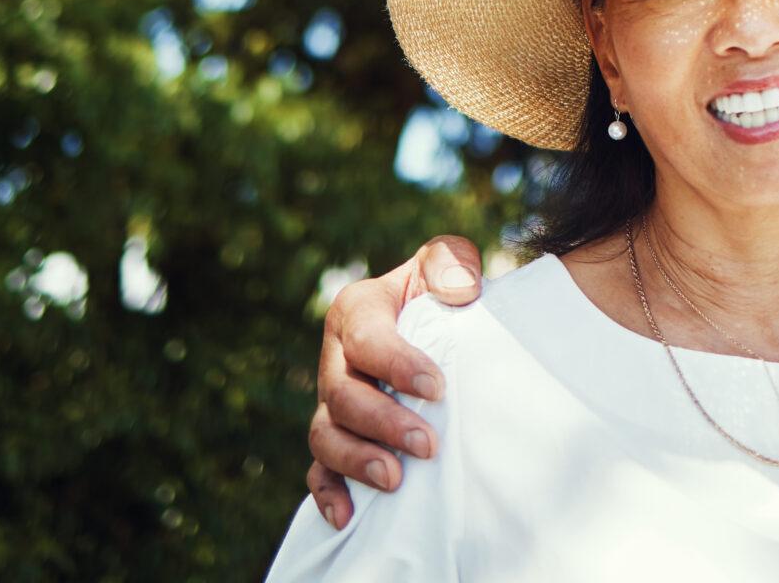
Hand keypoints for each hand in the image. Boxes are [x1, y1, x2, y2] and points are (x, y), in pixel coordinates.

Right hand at [303, 234, 483, 528]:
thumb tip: (459, 288)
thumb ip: (450, 262)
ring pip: (324, 436)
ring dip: (357, 460)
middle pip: (341, 395)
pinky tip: (348, 517)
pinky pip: (319, 470)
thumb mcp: (447, 262)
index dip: (397, 365)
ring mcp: (331, 402)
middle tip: (428, 444)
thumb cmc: (440, 291)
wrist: (436, 323)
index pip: (366, 340)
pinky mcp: (337, 437)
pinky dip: (328, 493)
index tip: (437, 388)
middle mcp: (336, 359)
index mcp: (356, 311)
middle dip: (383, 423)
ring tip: (395, 480)